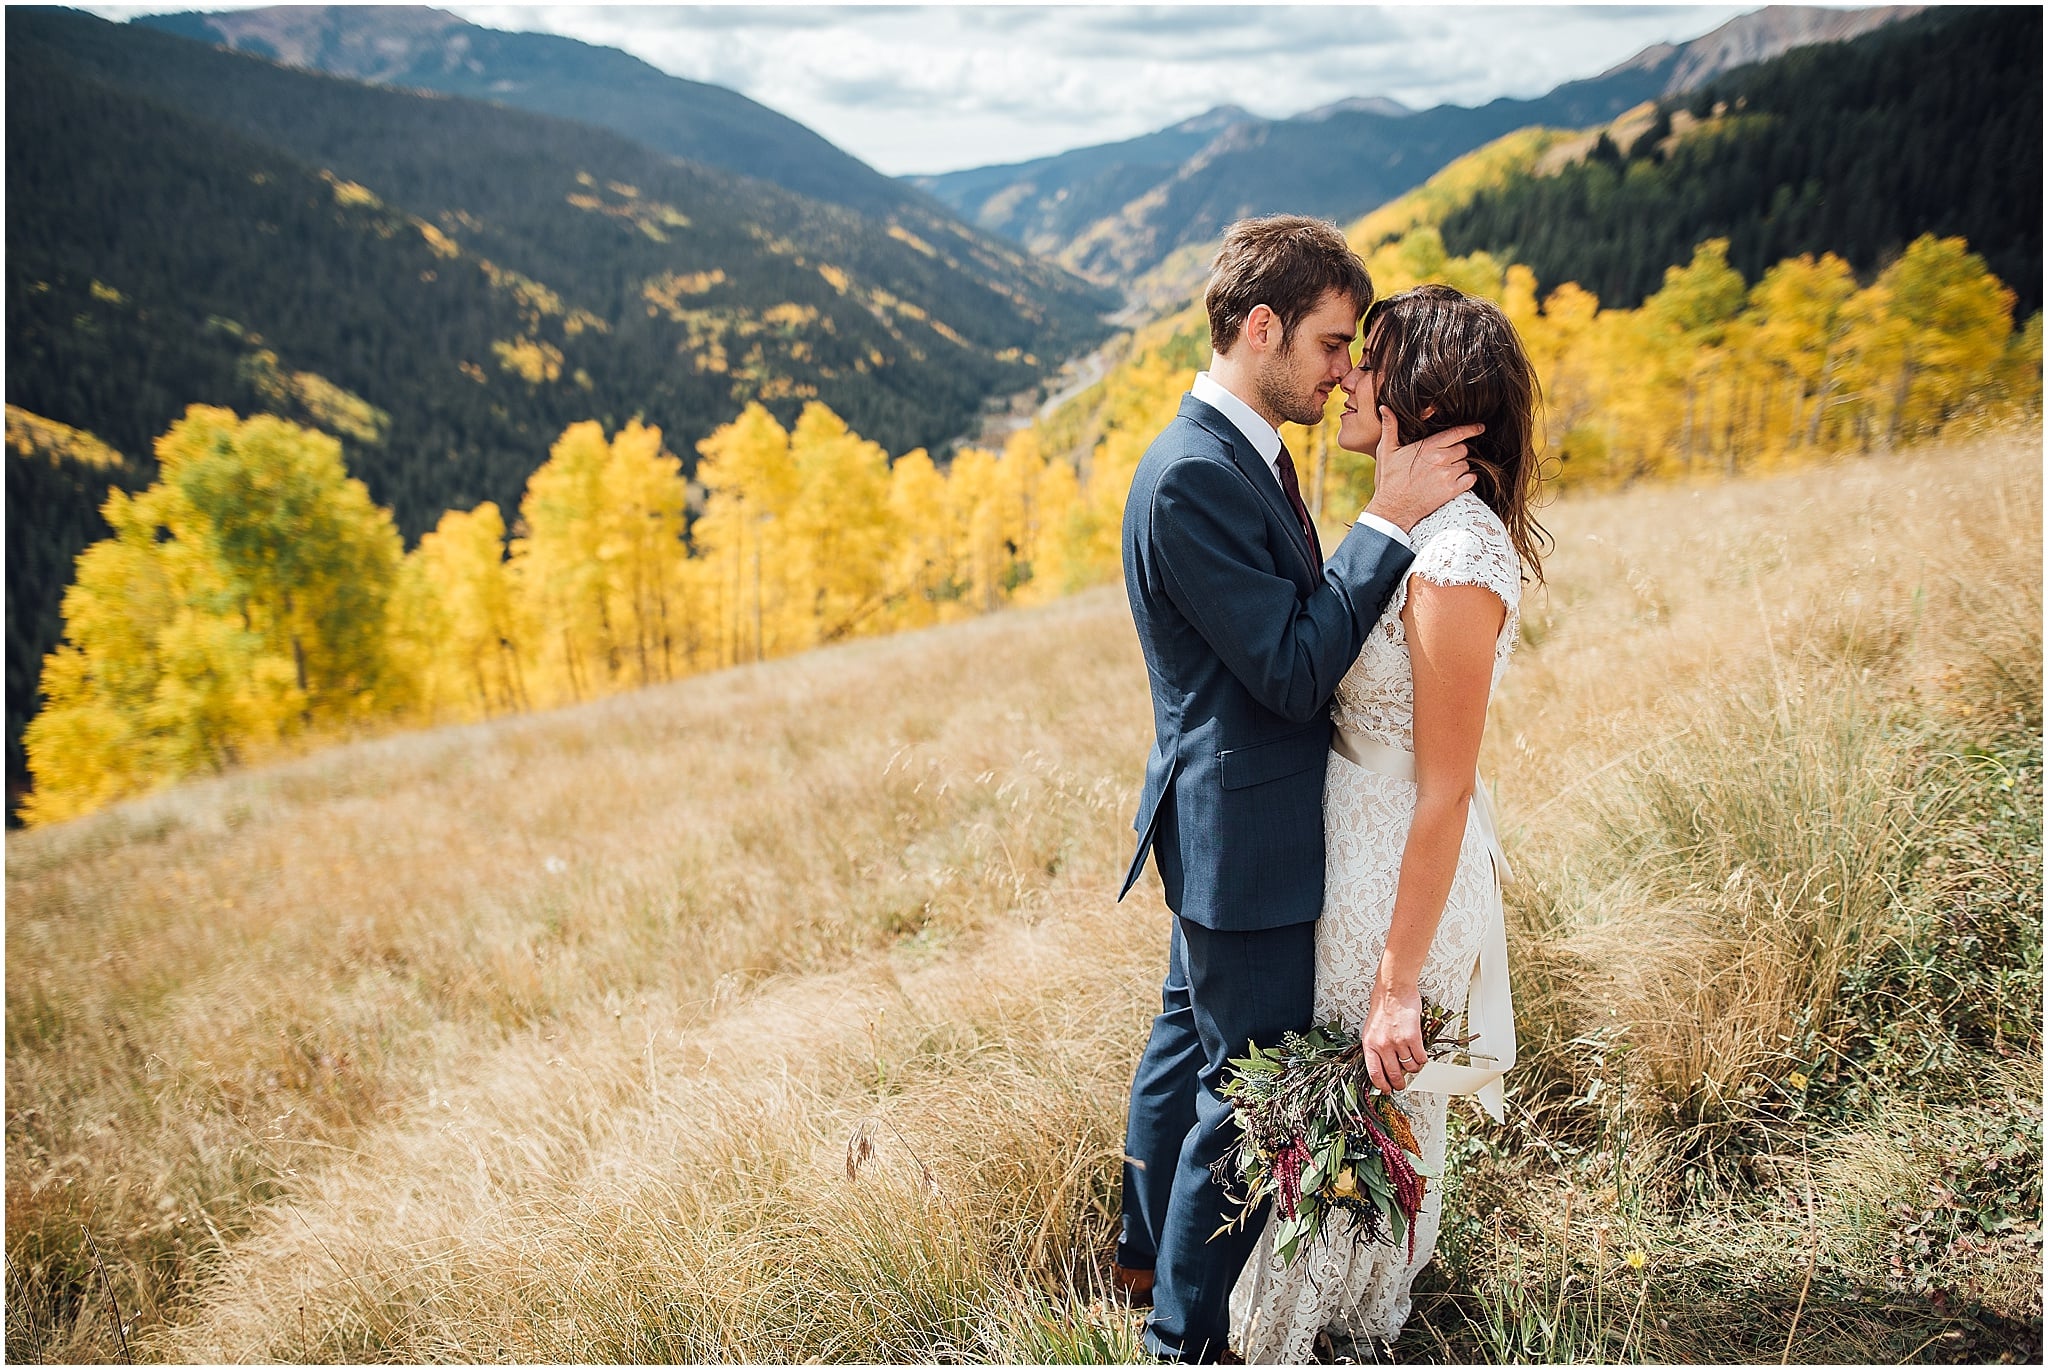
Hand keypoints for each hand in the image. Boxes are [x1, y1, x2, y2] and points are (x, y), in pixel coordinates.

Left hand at [1361, 979, 1425, 1092]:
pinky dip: (1422, 1060)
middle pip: (1393, 1074)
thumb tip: (1382, 1066)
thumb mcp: (1371, 1030)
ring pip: (1409, 1067)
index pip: (1374, 1073)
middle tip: (1402, 1084)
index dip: (1381, 1085)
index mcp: (1369, 1044)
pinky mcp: (1413, 1037)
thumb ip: (1375, 1048)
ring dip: (1413, 1069)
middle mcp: (1382, 1045)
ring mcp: (1398, 1042)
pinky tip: (1420, 1056)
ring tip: (1413, 1063)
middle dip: (1399, 1084)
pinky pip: (1420, 1058)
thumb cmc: (1382, 1007)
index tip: (1386, 1090)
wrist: (1393, 991)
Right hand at [1363, 407, 1479, 531]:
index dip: (1471, 429)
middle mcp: (1440, 458)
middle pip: (1463, 449)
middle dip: (1457, 453)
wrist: (1393, 508)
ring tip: (1444, 474)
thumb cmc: (1389, 480)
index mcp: (1428, 446)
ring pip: (1466, 464)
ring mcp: (1448, 475)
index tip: (1479, 427)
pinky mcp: (1452, 490)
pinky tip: (1455, 482)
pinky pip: (1470, 479)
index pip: (1457, 433)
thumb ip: (1390, 427)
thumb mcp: (1386, 451)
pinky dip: (1466, 479)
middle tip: (1445, 460)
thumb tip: (1385, 409)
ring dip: (1460, 467)